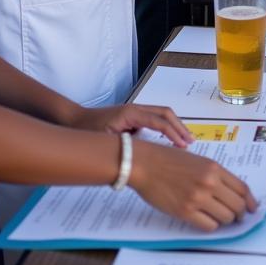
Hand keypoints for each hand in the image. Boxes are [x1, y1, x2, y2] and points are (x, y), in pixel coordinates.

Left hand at [76, 103, 193, 146]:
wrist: (76, 121)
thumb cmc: (88, 131)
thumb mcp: (105, 140)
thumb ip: (124, 146)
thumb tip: (143, 155)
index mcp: (131, 113)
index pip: (158, 121)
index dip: (172, 133)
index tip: (183, 146)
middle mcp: (137, 109)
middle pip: (165, 113)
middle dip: (179, 127)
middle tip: (190, 142)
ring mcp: (136, 112)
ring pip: (162, 115)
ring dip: (175, 126)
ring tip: (185, 142)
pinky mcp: (134, 117)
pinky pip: (155, 119)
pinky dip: (166, 127)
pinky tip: (170, 140)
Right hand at [129, 139, 257, 231]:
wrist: (145, 164)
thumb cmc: (169, 160)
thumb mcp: (197, 160)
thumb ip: (214, 174)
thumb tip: (230, 193)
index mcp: (214, 167)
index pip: (242, 188)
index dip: (250, 201)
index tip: (252, 208)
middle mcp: (210, 182)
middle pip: (237, 205)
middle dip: (239, 214)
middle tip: (236, 217)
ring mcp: (198, 198)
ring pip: (225, 217)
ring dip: (225, 220)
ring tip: (219, 218)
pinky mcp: (186, 211)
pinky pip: (209, 225)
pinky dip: (211, 225)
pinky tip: (206, 220)